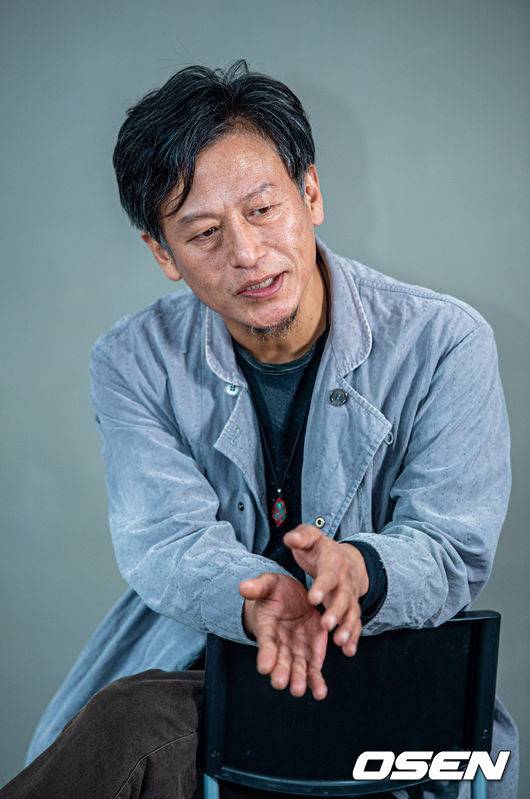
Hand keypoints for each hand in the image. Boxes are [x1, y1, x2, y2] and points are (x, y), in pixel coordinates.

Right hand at [239, 572, 328, 700]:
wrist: (293, 598)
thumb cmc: (276, 592)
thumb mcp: (269, 584)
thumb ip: (258, 587)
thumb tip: (242, 587)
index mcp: (268, 628)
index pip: (266, 642)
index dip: (265, 654)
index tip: (264, 666)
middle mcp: (280, 644)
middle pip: (280, 660)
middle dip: (280, 672)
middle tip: (279, 682)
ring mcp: (296, 651)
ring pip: (297, 669)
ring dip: (298, 680)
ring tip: (298, 690)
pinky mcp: (311, 654)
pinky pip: (313, 671)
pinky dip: (316, 682)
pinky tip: (320, 693)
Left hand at [283, 524, 368, 656]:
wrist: (347, 558)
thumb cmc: (322, 550)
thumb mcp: (311, 537)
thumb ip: (301, 537)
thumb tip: (291, 539)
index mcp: (333, 563)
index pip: (328, 575)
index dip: (322, 586)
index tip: (313, 598)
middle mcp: (345, 581)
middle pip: (343, 597)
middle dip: (336, 612)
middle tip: (327, 625)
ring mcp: (350, 596)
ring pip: (351, 613)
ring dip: (347, 628)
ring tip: (340, 642)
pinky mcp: (352, 609)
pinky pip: (355, 624)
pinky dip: (354, 637)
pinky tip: (349, 651)